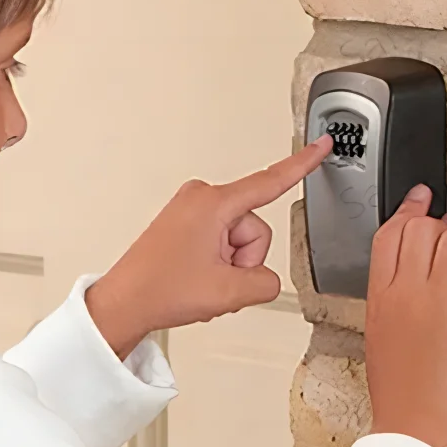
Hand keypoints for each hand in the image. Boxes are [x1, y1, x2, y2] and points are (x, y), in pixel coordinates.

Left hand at [85, 137, 333, 358]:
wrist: (124, 303)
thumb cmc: (160, 290)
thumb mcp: (229, 293)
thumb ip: (266, 283)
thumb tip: (264, 279)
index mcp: (213, 204)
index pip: (270, 181)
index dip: (302, 164)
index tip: (322, 143)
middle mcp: (201, 198)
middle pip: (254, 229)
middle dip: (244, 260)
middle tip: (214, 280)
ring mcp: (191, 211)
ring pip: (239, 241)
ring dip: (229, 267)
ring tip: (200, 280)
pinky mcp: (185, 224)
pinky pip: (221, 243)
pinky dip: (216, 266)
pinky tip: (194, 279)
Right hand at [365, 187, 446, 446]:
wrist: (415, 422)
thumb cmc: (398, 390)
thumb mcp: (379, 335)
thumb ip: (391, 302)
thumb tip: (407, 279)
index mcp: (380, 297)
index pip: (388, 236)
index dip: (407, 211)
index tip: (418, 200)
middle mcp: (407, 291)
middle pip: (421, 230)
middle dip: (439, 220)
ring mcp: (440, 299)